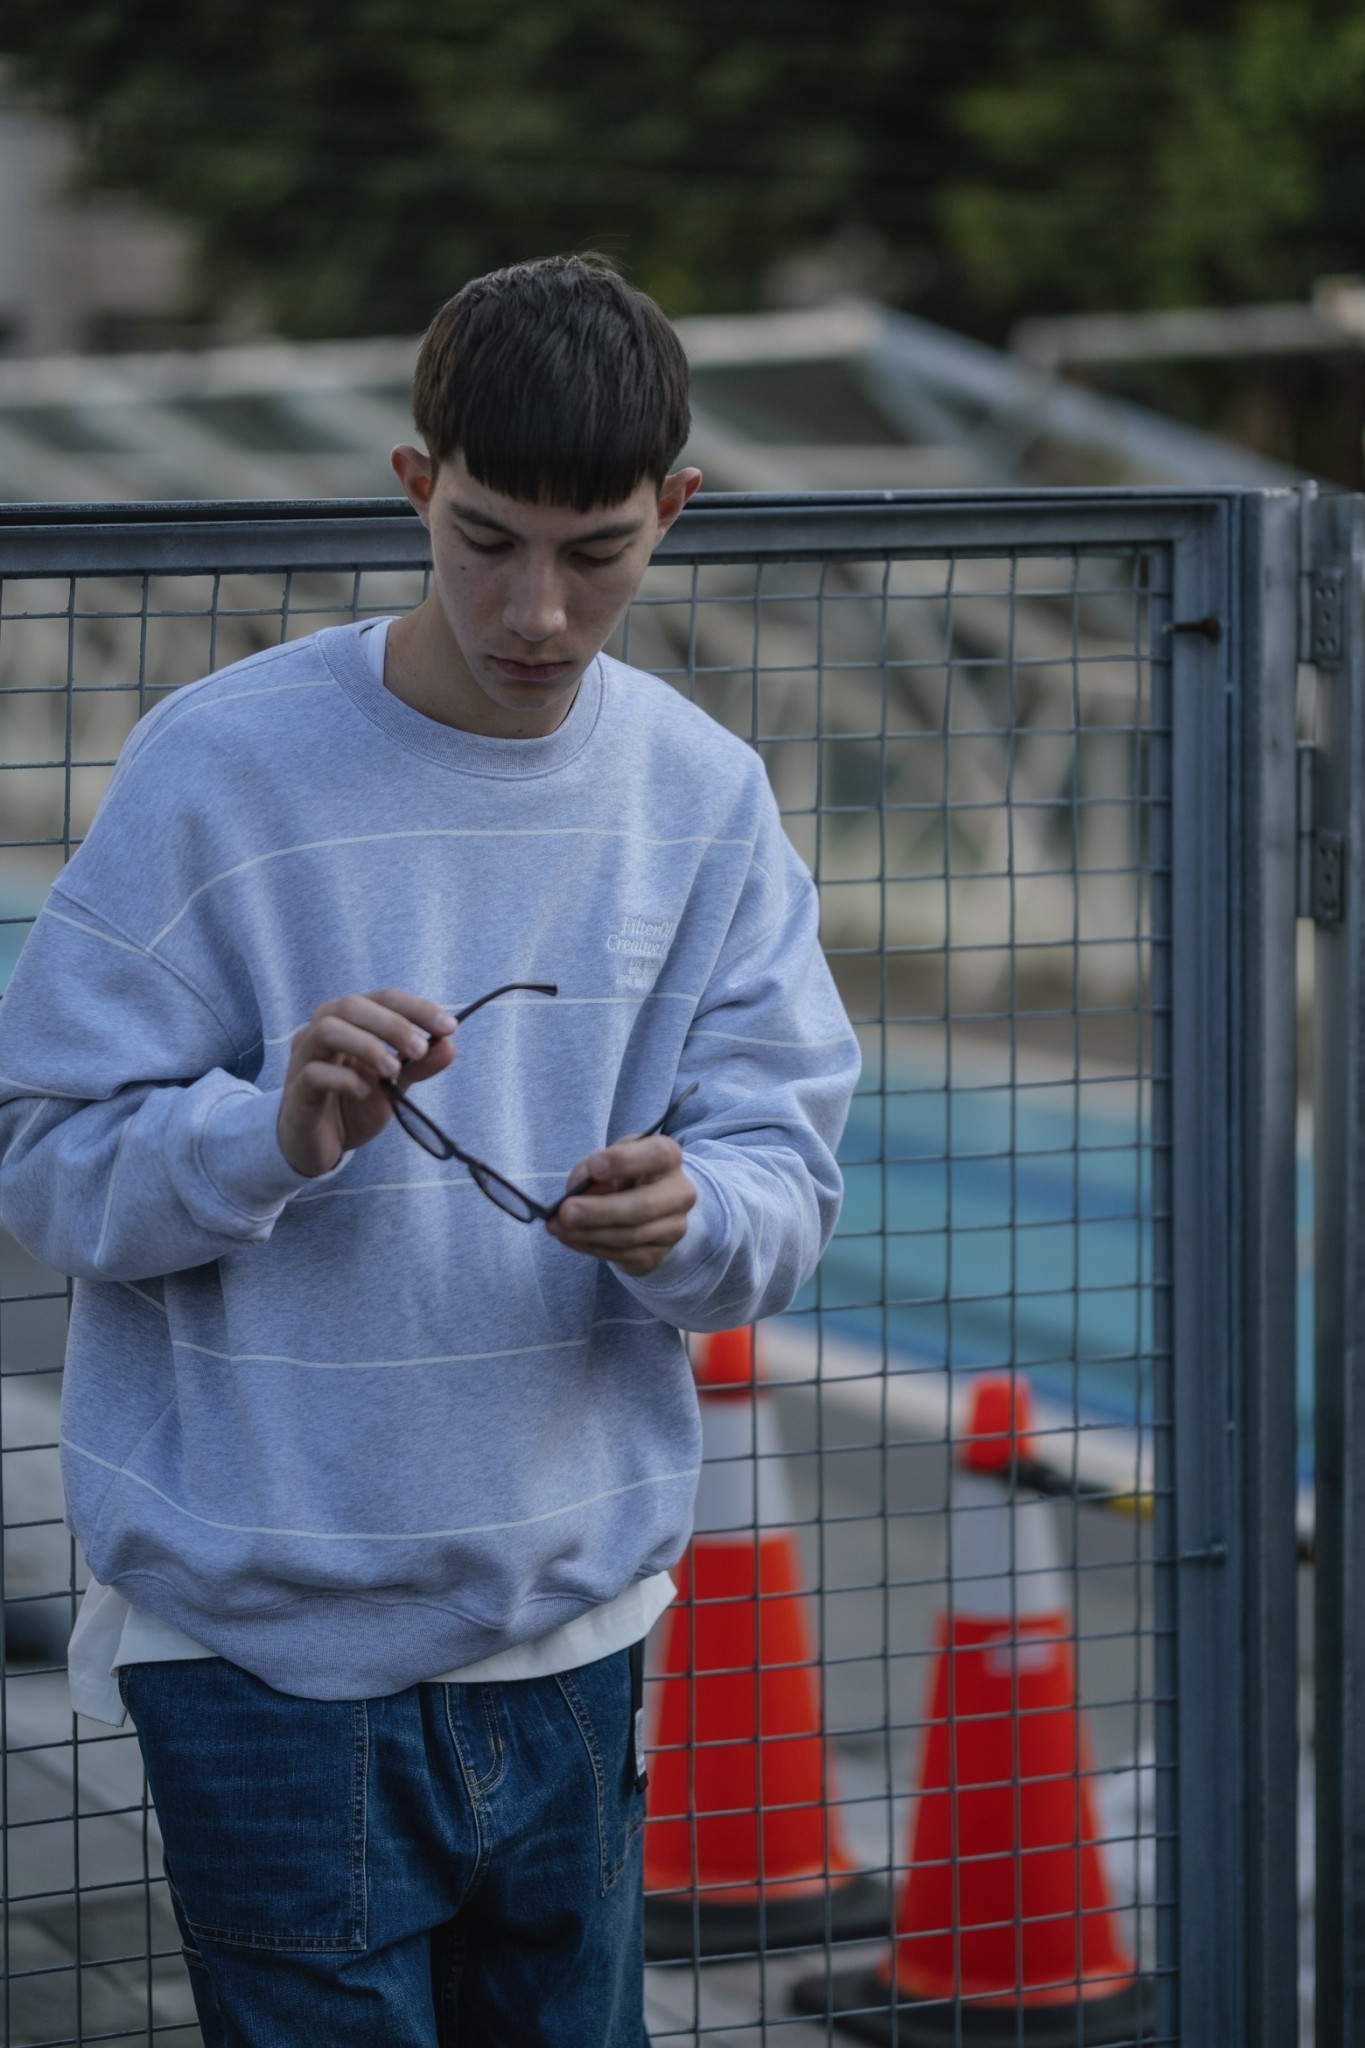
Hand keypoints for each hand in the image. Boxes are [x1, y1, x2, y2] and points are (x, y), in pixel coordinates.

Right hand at [277, 989, 455, 1177]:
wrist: (319, 1145)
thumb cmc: (353, 1105)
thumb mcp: (393, 1085)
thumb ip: (418, 1065)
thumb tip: (449, 1046)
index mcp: (348, 1022)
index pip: (382, 998)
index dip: (417, 1008)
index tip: (448, 1027)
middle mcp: (320, 1031)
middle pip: (352, 1005)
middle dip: (392, 1024)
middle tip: (419, 1050)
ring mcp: (303, 1059)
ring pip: (326, 1030)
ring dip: (367, 1045)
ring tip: (392, 1071)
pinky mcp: (296, 1091)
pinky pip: (314, 1073)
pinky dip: (345, 1079)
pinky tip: (366, 1092)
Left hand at [546, 1133, 695, 1275]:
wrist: (649, 1208)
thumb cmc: (624, 1175)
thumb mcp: (608, 1159)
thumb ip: (591, 1168)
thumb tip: (578, 1188)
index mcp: (669, 1158)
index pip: (657, 1155)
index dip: (625, 1161)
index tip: (594, 1166)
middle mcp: (680, 1194)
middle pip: (643, 1206)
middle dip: (599, 1211)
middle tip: (565, 1212)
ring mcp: (672, 1228)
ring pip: (629, 1236)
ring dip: (587, 1233)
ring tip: (557, 1227)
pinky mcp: (657, 1255)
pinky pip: (621, 1255)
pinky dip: (590, 1246)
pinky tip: (570, 1237)